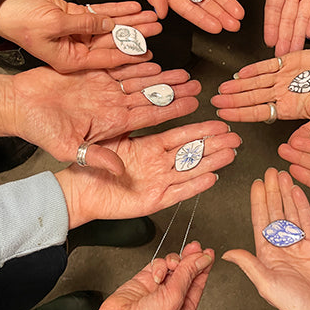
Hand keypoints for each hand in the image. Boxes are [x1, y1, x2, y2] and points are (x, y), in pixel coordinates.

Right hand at [0, 0, 161, 72]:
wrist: (3, 6)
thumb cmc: (19, 22)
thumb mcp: (53, 26)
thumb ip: (84, 26)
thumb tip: (109, 25)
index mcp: (73, 61)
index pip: (110, 62)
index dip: (132, 59)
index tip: (151, 57)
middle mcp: (78, 51)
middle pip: (116, 44)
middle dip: (139, 36)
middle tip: (158, 29)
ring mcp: (78, 35)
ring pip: (112, 28)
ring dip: (133, 21)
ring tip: (152, 16)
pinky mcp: (77, 19)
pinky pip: (102, 14)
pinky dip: (118, 10)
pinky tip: (134, 7)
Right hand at [8, 63, 200, 173]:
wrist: (19, 105)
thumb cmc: (40, 128)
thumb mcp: (68, 147)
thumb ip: (97, 156)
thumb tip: (121, 169)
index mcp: (112, 123)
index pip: (151, 117)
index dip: (173, 110)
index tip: (194, 105)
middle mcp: (113, 106)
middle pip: (152, 98)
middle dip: (175, 92)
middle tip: (198, 86)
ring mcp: (105, 89)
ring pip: (141, 81)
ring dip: (162, 76)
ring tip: (184, 72)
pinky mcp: (94, 73)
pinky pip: (121, 65)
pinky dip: (137, 61)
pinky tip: (154, 59)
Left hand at [55, 120, 240, 228]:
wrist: (76, 193)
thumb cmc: (88, 166)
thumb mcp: (106, 140)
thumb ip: (126, 128)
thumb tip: (143, 108)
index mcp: (146, 146)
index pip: (178, 134)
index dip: (199, 127)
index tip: (216, 122)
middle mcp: (156, 162)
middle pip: (190, 150)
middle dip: (214, 143)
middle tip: (234, 135)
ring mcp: (156, 181)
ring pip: (189, 169)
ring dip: (211, 161)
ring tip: (231, 152)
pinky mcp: (152, 200)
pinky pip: (177, 192)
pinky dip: (194, 185)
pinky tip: (212, 177)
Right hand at [92, 241, 213, 309]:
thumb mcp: (174, 297)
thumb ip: (187, 275)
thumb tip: (202, 258)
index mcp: (183, 307)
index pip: (198, 282)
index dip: (204, 265)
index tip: (209, 252)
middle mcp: (171, 297)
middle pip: (186, 270)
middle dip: (191, 257)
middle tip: (195, 246)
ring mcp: (158, 288)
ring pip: (172, 264)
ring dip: (173, 261)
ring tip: (172, 265)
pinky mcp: (144, 279)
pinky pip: (156, 264)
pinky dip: (158, 264)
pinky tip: (157, 274)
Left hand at [212, 51, 309, 133]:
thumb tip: (294, 145)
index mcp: (289, 108)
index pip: (258, 112)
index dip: (240, 113)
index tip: (224, 114)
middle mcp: (283, 92)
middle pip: (251, 97)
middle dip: (232, 100)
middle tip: (214, 101)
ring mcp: (284, 77)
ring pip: (255, 81)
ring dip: (238, 85)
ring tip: (222, 88)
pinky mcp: (289, 61)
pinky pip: (267, 65)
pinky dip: (254, 68)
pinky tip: (240, 72)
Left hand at [222, 169, 309, 309]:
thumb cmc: (297, 306)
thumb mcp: (266, 283)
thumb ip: (249, 264)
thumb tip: (228, 253)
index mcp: (268, 255)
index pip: (260, 221)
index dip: (257, 201)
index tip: (256, 185)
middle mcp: (282, 246)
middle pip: (275, 212)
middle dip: (271, 191)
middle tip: (269, 173)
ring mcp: (299, 243)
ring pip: (290, 211)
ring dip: (285, 193)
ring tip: (282, 176)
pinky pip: (307, 219)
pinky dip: (302, 204)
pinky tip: (296, 191)